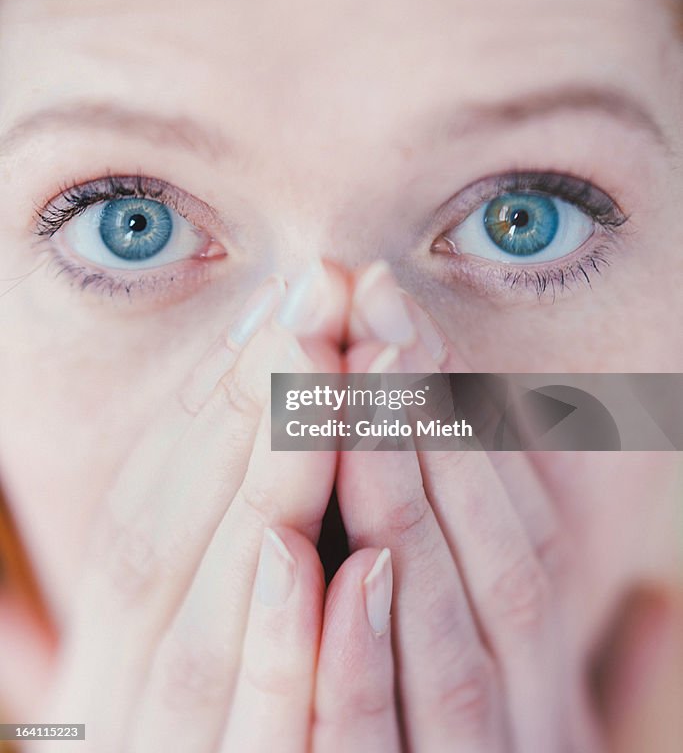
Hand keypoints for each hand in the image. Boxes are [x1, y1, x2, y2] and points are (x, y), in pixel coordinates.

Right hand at [11, 266, 346, 751]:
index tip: (288, 302)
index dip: (218, 402)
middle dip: (254, 417)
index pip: (152, 511)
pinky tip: (333, 569)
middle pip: (180, 545)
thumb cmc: (201, 742)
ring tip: (321, 384)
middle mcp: (125, 708)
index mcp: (115, 659)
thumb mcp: (187, 653)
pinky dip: (292, 661)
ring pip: (218, 632)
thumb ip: (206, 552)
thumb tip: (269, 439)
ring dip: (274, 499)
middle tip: (315, 301)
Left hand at [340, 260, 603, 751]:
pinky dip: (363, 660)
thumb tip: (643, 588)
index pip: (507, 530)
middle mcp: (524, 724)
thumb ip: (584, 657)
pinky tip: (338, 565)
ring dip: (402, 503)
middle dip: (424, 421)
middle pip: (477, 555)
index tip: (401, 310)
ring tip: (359, 385)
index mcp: (540, 682)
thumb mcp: (526, 721)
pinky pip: (379, 748)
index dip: (458, 415)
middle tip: (375, 302)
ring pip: (442, 632)